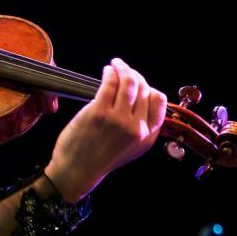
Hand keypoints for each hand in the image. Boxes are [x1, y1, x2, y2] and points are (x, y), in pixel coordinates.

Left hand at [45, 58, 167, 202]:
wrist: (77, 171)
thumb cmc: (100, 157)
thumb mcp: (131, 148)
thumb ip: (140, 127)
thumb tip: (141, 97)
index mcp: (147, 136)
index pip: (159, 102)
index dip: (149, 87)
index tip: (139, 82)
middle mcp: (136, 127)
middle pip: (143, 89)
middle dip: (134, 74)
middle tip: (124, 68)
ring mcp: (118, 119)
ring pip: (128, 83)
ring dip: (122, 68)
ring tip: (116, 64)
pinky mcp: (99, 112)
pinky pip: (109, 84)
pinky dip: (109, 73)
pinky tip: (107, 71)